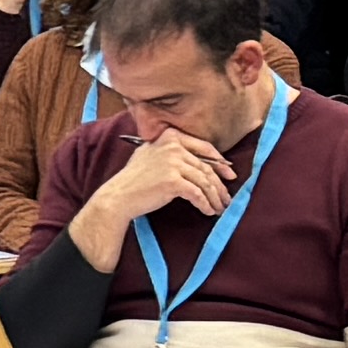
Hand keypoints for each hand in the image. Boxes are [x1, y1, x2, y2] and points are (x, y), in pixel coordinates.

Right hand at [70, 126, 232, 264]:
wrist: (118, 196)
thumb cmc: (134, 179)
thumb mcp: (151, 155)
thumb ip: (172, 152)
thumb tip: (201, 163)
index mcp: (170, 136)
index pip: (204, 148)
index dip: (220, 163)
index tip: (229, 175)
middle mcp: (173, 146)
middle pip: (206, 167)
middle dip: (219, 185)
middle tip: (226, 197)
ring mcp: (173, 163)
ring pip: (204, 181)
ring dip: (214, 197)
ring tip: (219, 208)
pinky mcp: (173, 181)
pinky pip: (197, 194)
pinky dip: (204, 204)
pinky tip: (208, 211)